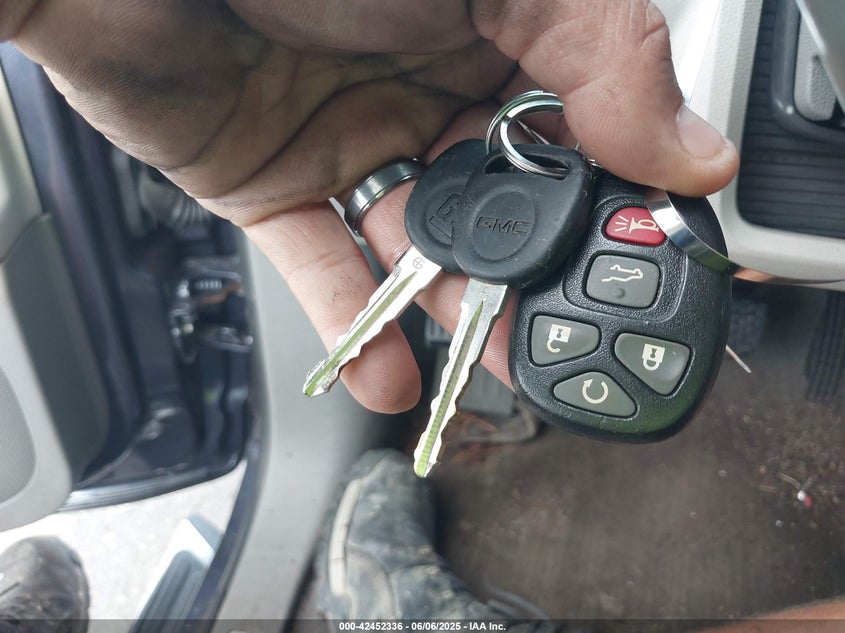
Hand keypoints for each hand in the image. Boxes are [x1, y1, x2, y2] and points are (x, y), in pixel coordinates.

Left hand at [3, 1, 738, 412]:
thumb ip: (604, 54)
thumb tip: (695, 152)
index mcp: (499, 34)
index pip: (581, 137)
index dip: (619, 204)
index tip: (649, 262)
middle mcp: (428, 91)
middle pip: (502, 209)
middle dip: (539, 279)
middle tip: (574, 339)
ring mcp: (352, 144)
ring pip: (420, 250)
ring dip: (458, 314)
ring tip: (501, 371)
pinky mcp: (276, 186)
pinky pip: (325, 268)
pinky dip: (356, 326)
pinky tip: (392, 375)